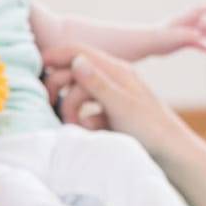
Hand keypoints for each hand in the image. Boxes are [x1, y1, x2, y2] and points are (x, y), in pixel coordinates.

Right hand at [40, 44, 174, 139]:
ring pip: (78, 94)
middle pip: (73, 73)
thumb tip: (75, 60)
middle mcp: (112, 79)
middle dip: (60, 89)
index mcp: (115, 70)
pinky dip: (83, 121)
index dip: (55, 56)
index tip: (35, 67)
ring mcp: (111, 97)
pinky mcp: (110, 115)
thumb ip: (96, 82)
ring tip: (75, 126)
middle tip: (51, 106)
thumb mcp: (120, 104)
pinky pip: (87, 112)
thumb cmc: (149, 128)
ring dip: (71, 109)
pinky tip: (89, 132)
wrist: (171, 153)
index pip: (78, 52)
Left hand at [158, 5, 205, 54]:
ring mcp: (187, 32)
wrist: (148, 44)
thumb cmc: (159, 37)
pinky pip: (199, 43)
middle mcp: (188, 24)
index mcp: (185, 19)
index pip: (200, 10)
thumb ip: (187, 35)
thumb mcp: (174, 36)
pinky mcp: (185, 41)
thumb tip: (199, 36)